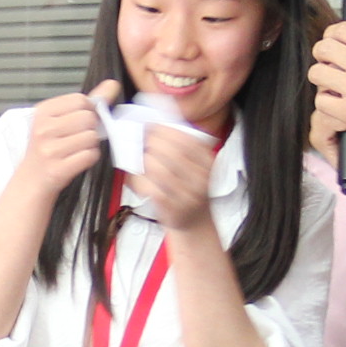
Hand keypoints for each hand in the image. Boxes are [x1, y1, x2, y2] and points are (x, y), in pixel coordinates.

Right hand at [18, 86, 112, 199]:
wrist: (32, 180)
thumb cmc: (49, 148)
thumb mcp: (61, 120)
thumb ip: (89, 102)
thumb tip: (112, 84)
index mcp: (43, 111)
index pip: (81, 100)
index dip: (87, 111)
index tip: (77, 122)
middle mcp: (44, 128)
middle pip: (88, 118)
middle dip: (89, 129)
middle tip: (76, 139)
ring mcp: (50, 149)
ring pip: (91, 137)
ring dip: (90, 145)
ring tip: (75, 151)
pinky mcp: (58, 168)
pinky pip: (90, 155)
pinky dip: (89, 159)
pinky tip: (76, 161)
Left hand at [127, 116, 218, 232]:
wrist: (195, 222)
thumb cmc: (190, 189)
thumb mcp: (194, 166)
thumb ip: (180, 146)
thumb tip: (154, 124)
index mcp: (208, 162)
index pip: (186, 139)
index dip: (164, 129)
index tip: (150, 125)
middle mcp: (201, 179)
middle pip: (172, 152)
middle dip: (151, 142)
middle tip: (141, 140)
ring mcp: (188, 195)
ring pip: (159, 169)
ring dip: (144, 160)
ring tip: (139, 159)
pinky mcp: (173, 209)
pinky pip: (152, 189)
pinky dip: (140, 181)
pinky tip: (137, 177)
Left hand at [309, 13, 345, 151]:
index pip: (339, 29)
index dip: (333, 35)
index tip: (336, 45)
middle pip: (323, 48)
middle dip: (323, 55)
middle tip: (332, 66)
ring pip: (317, 73)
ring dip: (323, 79)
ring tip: (335, 86)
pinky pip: (321, 102)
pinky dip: (327, 104)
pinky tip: (339, 105)